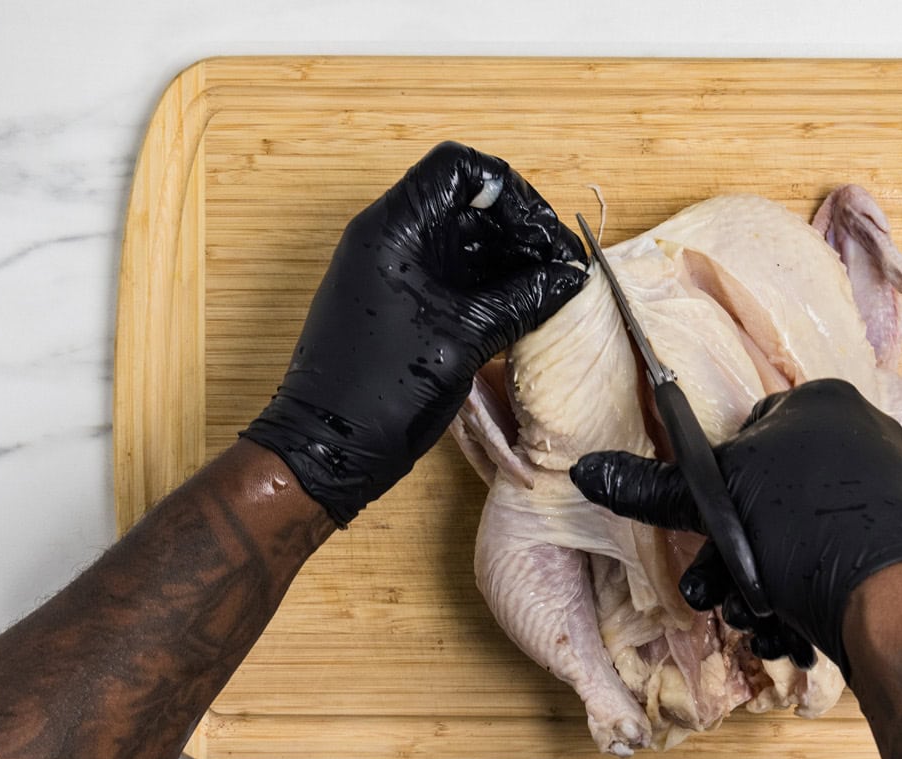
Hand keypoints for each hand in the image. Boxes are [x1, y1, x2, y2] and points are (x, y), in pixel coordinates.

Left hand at [243, 141, 586, 525]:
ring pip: (467, 240)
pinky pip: (458, 275)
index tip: (543, 235)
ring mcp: (399, 270)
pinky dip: (494, 285)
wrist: (328, 448)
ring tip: (553, 291)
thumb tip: (573, 276)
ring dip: (512, 260)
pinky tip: (529, 308)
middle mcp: (394, 237)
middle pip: (468, 202)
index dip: (509, 191)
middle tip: (561, 268)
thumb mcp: (465, 338)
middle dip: (520, 229)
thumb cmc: (382, 389)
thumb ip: (523, 299)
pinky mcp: (406, 302)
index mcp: (394, 228)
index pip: (459, 167)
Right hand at [569, 378, 901, 678]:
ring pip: (798, 535)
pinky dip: (804, 593)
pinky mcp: (901, 539)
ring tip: (751, 618)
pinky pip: (833, 559)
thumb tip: (587, 469)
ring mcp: (887, 487)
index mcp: (822, 402)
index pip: (747, 433)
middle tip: (714, 589)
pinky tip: (786, 629)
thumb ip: (652, 488)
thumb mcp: (713, 503)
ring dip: (761, 583)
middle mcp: (863, 433)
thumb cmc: (803, 528)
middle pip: (769, 494)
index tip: (704, 529)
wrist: (892, 601)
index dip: (718, 488)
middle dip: (733, 553)